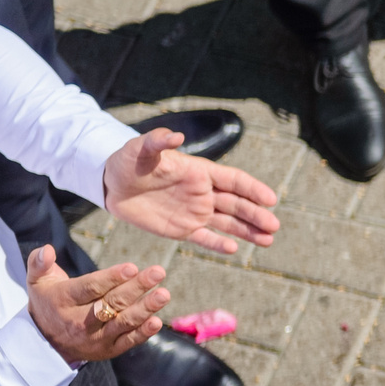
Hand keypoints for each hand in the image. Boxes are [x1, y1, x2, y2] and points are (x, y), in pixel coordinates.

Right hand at [26, 246, 168, 364]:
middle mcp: (79, 321)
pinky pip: (127, 341)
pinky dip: (143, 333)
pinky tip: (157, 321)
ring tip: (164, 294)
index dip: (110, 278)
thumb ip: (39, 263)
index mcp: (63, 300)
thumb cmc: (48, 302)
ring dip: (145, 309)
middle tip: (158, 272)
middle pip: (111, 303)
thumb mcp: (37, 282)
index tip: (132, 267)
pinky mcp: (108, 350)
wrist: (45, 342)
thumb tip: (47, 249)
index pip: (89, 288)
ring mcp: (95, 338)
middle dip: (136, 288)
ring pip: (123, 322)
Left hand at [101, 130, 280, 253]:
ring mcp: (195, 212)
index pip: (233, 180)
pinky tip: (235, 250)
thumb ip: (159, 141)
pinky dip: (218, 243)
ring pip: (227, 223)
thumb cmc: (128, 161)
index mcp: (200, 172)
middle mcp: (203, 193)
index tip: (271, 199)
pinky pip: (204, 238)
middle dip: (256, 215)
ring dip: (247, 231)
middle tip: (273, 227)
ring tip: (267, 241)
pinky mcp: (182, 229)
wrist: (110, 184)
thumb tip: (176, 135)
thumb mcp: (140, 148)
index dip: (253, 189)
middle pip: (237, 205)